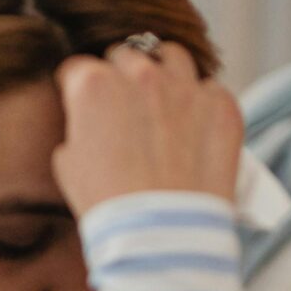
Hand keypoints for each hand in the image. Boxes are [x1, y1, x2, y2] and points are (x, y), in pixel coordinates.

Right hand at [51, 41, 242, 214]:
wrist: (163, 234)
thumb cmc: (110, 205)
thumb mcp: (68, 162)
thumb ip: (79, 125)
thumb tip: (89, 119)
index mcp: (94, 84)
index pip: (79, 68)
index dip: (79, 87)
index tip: (86, 102)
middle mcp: (141, 74)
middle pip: (127, 56)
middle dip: (123, 76)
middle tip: (126, 106)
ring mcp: (186, 87)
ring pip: (174, 57)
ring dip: (166, 73)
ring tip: (166, 100)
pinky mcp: (222, 106)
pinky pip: (211, 89)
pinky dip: (202, 104)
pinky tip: (196, 127)